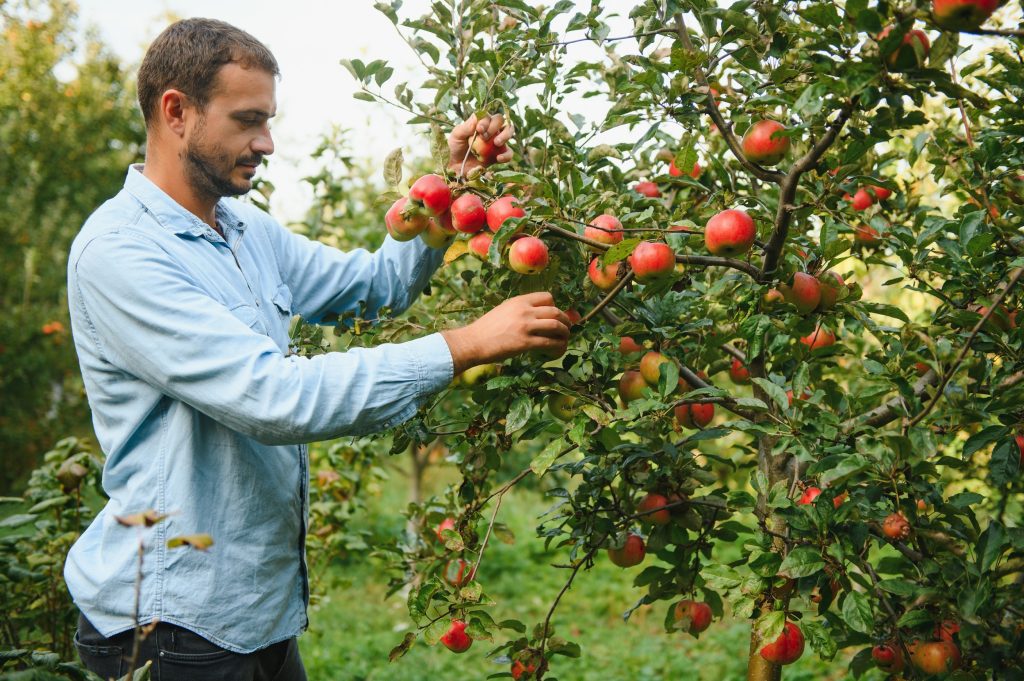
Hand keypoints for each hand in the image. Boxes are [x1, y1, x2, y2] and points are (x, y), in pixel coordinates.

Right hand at [441, 292, 569, 374]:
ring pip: (556, 326)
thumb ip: (519, 310)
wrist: (473, 342)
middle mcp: (525, 311)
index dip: (554, 306)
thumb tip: (535, 316)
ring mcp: (526, 326)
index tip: (554, 316)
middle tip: (567, 328)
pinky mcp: (525, 343)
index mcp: (519, 301)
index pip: (547, 297)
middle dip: (565, 320)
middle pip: (555, 312)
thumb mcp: (503, 310)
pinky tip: (556, 352)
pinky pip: (550, 343)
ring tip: (564, 340)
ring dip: (565, 334)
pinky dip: (558, 347)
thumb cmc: (486, 329)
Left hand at [448, 113, 513, 174]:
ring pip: (509, 130)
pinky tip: (498, 158)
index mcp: (480, 122)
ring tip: (497, 143)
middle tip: (484, 137)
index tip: (479, 129)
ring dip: (505, 135)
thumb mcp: (456, 136)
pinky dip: (507, 155)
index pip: (487, 115)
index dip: (485, 121)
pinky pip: (509, 152)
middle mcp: (490, 129)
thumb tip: (476, 117)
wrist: (457, 167)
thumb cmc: (455, 148)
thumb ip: (465, 127)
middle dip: (494, 127)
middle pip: (500, 120)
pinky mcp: (499, 154)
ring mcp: (496, 141)